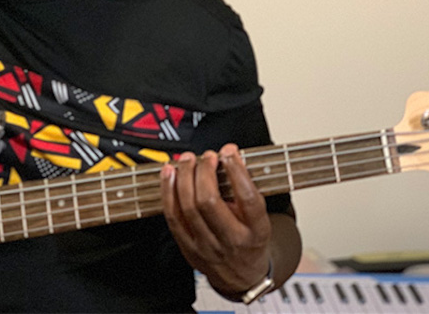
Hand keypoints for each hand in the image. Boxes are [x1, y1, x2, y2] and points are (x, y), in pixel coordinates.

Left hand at [161, 144, 271, 298]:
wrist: (241, 277)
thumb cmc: (251, 241)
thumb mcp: (261, 218)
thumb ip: (245, 191)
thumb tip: (227, 156)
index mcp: (256, 231)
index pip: (247, 199)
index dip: (236, 171)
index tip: (229, 152)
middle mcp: (231, 241)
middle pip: (209, 201)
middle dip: (204, 172)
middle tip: (206, 156)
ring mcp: (207, 247)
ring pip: (187, 208)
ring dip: (183, 177)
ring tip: (186, 160)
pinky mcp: (188, 248)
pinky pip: (172, 217)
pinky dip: (168, 192)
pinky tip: (169, 175)